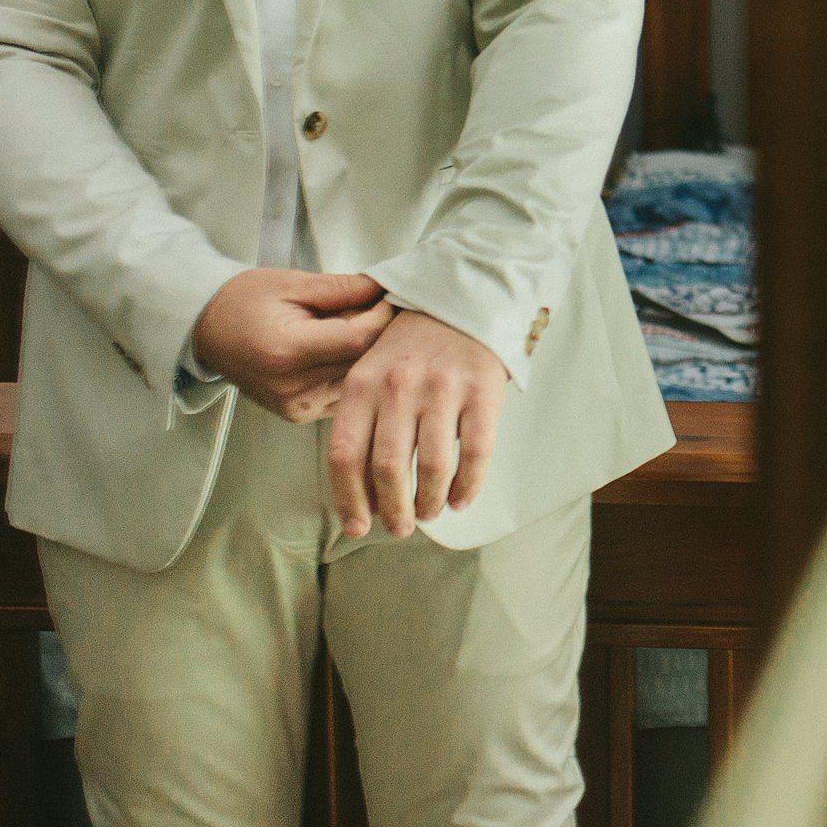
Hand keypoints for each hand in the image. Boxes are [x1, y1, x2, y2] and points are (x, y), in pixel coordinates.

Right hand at [189, 270, 394, 420]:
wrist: (208, 331)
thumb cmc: (245, 301)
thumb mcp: (292, 283)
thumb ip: (342, 288)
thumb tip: (386, 285)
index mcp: (287, 352)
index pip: (357, 339)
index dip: (382, 318)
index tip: (392, 297)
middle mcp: (291, 387)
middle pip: (361, 362)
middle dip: (380, 334)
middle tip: (386, 307)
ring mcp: (295, 406)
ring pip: (357, 381)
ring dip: (369, 355)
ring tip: (366, 326)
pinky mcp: (298, 415)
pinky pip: (343, 393)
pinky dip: (351, 371)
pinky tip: (345, 349)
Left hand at [326, 308, 507, 538]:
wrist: (464, 298)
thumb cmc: (412, 346)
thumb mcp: (372, 370)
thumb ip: (362, 421)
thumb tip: (363, 492)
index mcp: (362, 384)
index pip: (344, 456)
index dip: (349, 500)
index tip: (358, 527)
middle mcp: (398, 387)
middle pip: (387, 468)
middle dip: (393, 510)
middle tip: (399, 528)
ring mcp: (442, 388)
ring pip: (432, 467)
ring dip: (429, 502)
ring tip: (429, 513)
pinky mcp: (482, 389)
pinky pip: (476, 452)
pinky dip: (468, 485)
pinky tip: (461, 499)